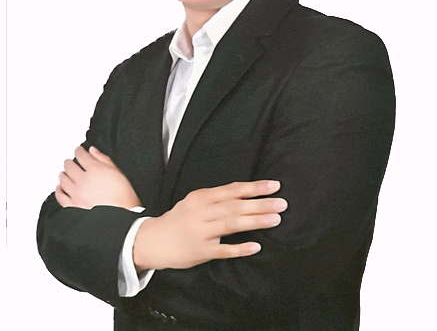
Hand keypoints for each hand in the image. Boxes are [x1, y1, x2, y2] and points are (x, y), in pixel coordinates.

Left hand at [55, 145, 141, 209]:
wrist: (122, 214)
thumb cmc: (123, 195)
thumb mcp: (117, 171)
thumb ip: (103, 159)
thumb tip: (93, 151)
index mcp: (94, 169)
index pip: (81, 155)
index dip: (79, 150)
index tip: (78, 150)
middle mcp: (82, 180)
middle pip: (69, 166)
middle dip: (69, 162)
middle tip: (70, 161)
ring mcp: (76, 194)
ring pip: (63, 180)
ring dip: (63, 174)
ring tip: (64, 172)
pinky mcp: (73, 206)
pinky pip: (61, 196)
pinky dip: (59, 190)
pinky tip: (60, 188)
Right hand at [133, 180, 287, 271]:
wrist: (153, 240)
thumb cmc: (180, 219)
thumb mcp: (194, 202)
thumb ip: (217, 198)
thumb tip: (248, 195)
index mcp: (201, 197)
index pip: (232, 190)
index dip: (254, 188)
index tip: (274, 186)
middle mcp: (201, 212)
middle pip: (235, 206)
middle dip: (260, 204)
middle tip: (282, 203)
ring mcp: (200, 232)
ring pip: (232, 224)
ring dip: (255, 221)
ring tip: (275, 219)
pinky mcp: (200, 251)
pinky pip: (223, 250)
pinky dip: (240, 248)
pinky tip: (256, 247)